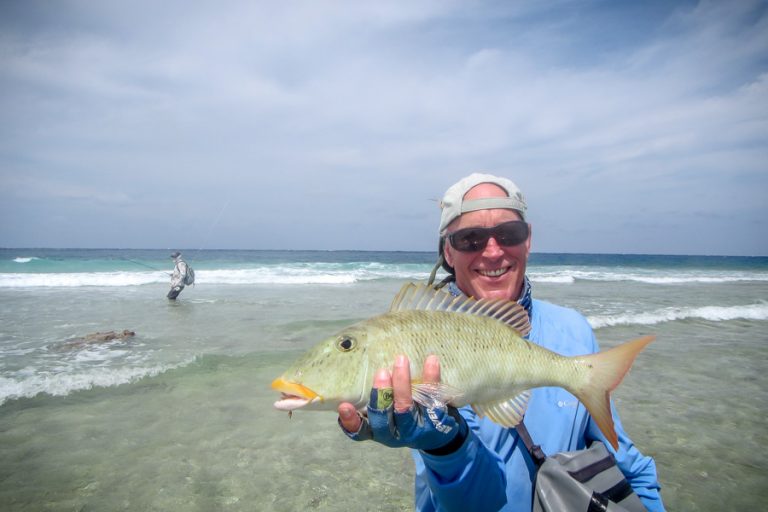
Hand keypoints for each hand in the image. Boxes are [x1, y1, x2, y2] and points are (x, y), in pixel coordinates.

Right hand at [337, 354, 466, 452]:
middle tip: (381, 372)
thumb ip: (371, 394)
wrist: (437, 433)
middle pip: (384, 418)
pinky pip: (433, 398)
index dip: (351, 421)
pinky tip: (431, 360)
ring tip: (401, 360)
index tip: (344, 406)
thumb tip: (357, 357)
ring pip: (406, 408)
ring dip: (402, 384)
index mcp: (376, 431)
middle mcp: (394, 433)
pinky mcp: (436, 421)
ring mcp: (415, 429)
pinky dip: (431, 378)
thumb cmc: (400, 414)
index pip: (359, 431)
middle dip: (381, 395)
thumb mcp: (385, 411)